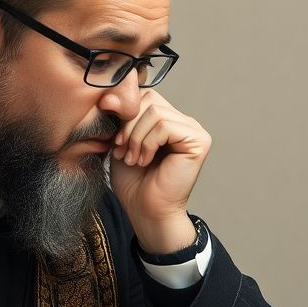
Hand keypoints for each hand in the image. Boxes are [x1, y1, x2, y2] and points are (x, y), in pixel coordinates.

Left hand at [110, 90, 210, 253]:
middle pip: (149, 100)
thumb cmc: (134, 181)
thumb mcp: (122, 140)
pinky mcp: (198, 141)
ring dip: (136, 138)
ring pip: (155, 113)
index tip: (115, 142)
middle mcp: (184, 122)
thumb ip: (121, 117)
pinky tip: (145, 161)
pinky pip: (165, 126)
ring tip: (133, 159)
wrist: (145, 211)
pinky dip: (148, 144)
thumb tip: (109, 96)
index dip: (125, 115)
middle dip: (129, 126)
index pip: (144, 96)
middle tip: (123, 152)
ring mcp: (193, 130)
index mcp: (168, 119)